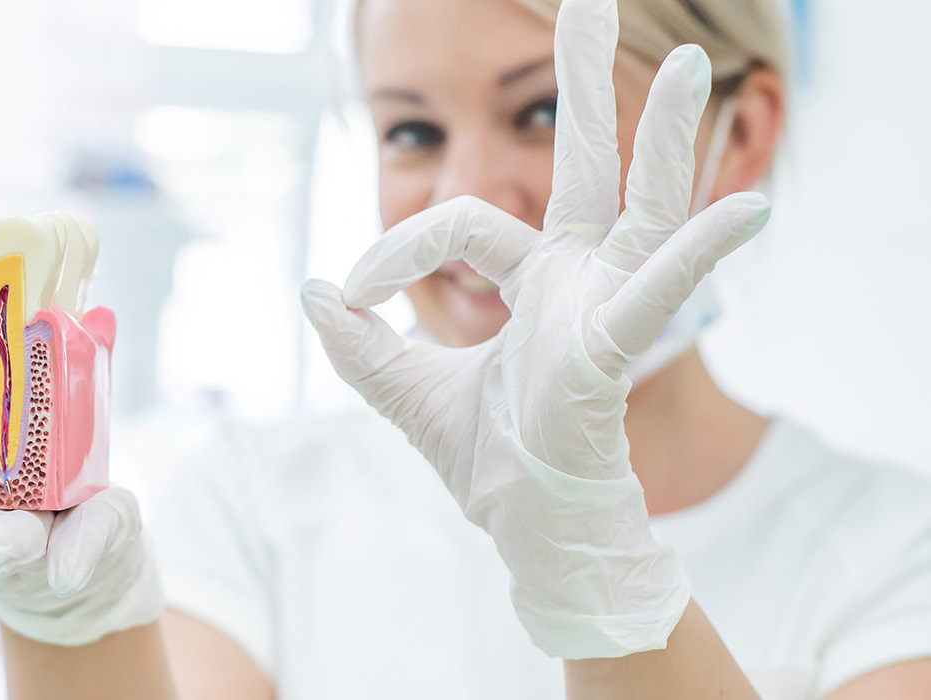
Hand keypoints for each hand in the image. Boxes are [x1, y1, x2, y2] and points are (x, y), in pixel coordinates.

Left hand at [299, 0, 770, 657]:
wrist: (524, 531)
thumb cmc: (488, 461)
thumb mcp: (404, 390)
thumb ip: (357, 343)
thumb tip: (309, 288)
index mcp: (537, 278)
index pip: (468, 221)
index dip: (402, 243)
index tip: (352, 289)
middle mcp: (582, 277)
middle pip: (592, 162)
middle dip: (590, 81)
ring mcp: (606, 304)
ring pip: (642, 203)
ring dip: (666, 135)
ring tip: (694, 62)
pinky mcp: (613, 345)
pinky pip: (659, 290)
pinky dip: (701, 252)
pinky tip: (745, 211)